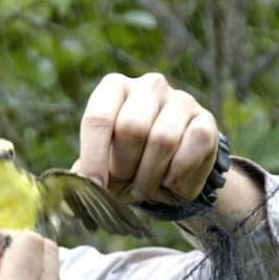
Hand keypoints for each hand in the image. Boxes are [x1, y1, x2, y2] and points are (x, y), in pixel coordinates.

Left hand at [73, 72, 218, 204]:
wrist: (169, 174)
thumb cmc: (126, 165)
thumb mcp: (102, 169)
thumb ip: (85, 176)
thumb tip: (71, 193)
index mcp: (114, 89)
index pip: (98, 117)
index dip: (94, 156)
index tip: (95, 186)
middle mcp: (148, 86)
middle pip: (132, 127)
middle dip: (125, 166)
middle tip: (125, 184)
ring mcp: (181, 99)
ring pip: (163, 139)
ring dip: (151, 175)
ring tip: (145, 187)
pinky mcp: (206, 120)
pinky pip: (195, 145)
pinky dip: (179, 174)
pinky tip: (171, 181)